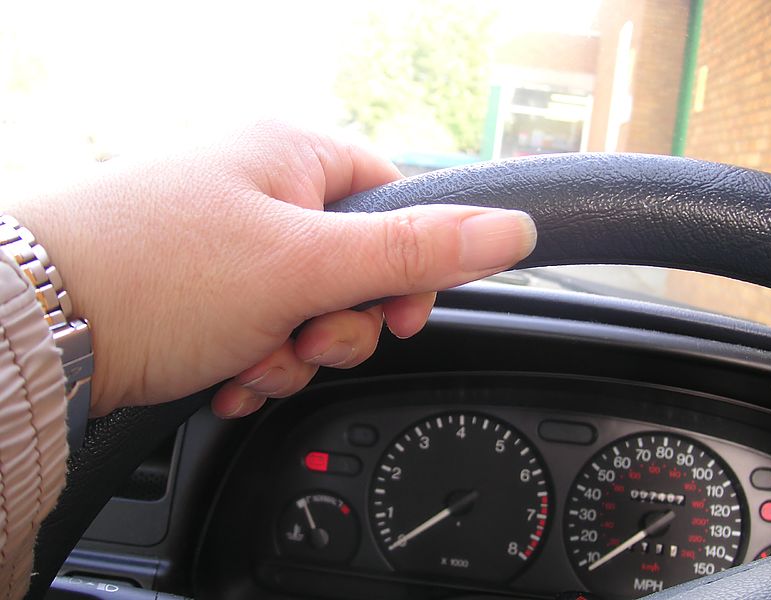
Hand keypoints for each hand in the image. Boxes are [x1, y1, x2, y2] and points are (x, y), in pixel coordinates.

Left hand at [6, 121, 536, 417]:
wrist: (34, 326)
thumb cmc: (159, 272)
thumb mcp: (305, 264)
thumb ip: (416, 250)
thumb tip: (512, 228)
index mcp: (293, 154)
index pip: (395, 201)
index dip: (409, 267)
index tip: (398, 314)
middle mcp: (262, 189)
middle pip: (355, 265)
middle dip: (339, 324)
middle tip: (304, 340)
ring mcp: (229, 241)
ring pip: (309, 308)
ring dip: (293, 353)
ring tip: (250, 361)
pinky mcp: (203, 288)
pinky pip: (264, 327)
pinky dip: (257, 362)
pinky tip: (227, 375)